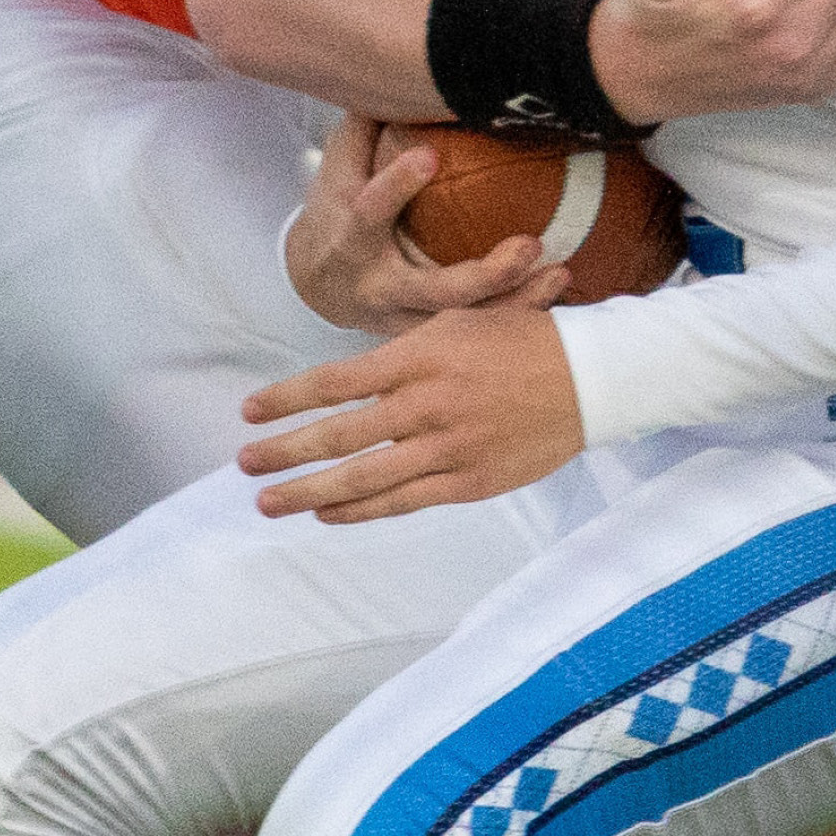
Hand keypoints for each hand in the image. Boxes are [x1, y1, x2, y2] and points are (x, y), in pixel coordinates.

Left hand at [239, 303, 581, 523]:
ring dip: (308, 491)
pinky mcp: (469, 482)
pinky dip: (361, 510)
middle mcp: (426, 403)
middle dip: (283, 452)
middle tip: (244, 463)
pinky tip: (329, 513)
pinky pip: (403, 501)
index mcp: (419, 356)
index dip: (286, 399)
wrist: (592, 377)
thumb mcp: (458, 322)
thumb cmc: (524, 340)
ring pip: (363, 477)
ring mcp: (447, 447)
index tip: (249, 411)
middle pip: (338, 435)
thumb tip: (352, 379)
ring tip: (269, 501)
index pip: (334, 382)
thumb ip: (403, 351)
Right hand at [283, 112, 570, 335]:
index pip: (370, 210)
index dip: (396, 184)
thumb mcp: (337, 166)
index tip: (428, 156)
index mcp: (351, 237)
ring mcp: (405, 318)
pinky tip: (559, 294)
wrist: (315, 283)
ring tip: (561, 273)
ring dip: (517, 303)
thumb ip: (367, 123)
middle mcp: (378, 284)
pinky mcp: (428, 338)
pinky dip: (517, 318)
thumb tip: (397, 64)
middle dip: (484, 274)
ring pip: (464, 322)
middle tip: (531, 244)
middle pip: (433, 289)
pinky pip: (477, 334)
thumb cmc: (337, 207)